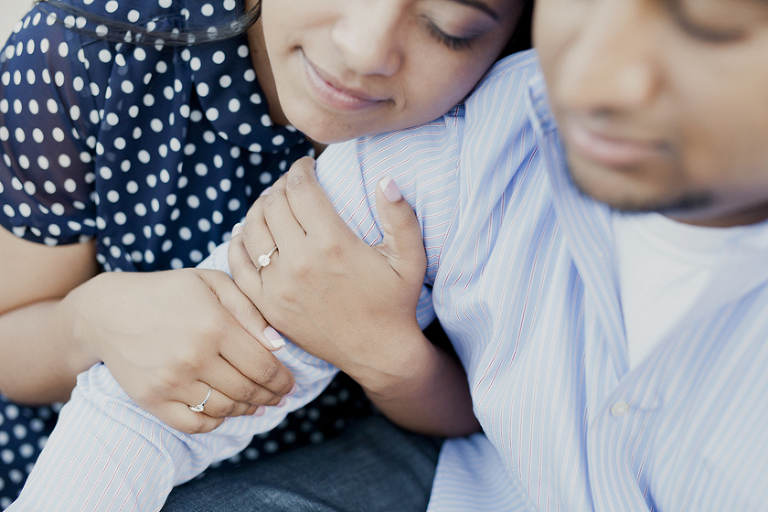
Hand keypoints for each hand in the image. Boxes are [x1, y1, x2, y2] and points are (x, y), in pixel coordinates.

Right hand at [60, 268, 295, 433]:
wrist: (108, 310)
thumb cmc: (169, 291)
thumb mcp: (212, 283)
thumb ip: (248, 310)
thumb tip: (279, 345)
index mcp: (214, 325)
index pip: (263, 365)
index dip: (283, 379)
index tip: (291, 383)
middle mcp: (194, 356)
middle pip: (248, 390)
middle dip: (271, 396)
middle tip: (280, 397)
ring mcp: (171, 381)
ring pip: (225, 409)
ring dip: (247, 410)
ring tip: (257, 404)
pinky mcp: (151, 400)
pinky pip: (194, 424)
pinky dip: (216, 422)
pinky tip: (226, 412)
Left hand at [228, 157, 428, 392]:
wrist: (378, 352)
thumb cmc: (395, 301)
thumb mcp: (409, 258)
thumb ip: (400, 216)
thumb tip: (387, 179)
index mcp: (333, 243)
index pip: (301, 188)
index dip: (301, 169)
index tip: (307, 166)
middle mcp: (300, 262)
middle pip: (273, 203)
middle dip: (280, 185)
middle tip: (291, 184)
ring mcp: (278, 286)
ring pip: (251, 229)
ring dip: (259, 208)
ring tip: (272, 204)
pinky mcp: (267, 306)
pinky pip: (238, 265)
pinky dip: (237, 243)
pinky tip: (246, 232)